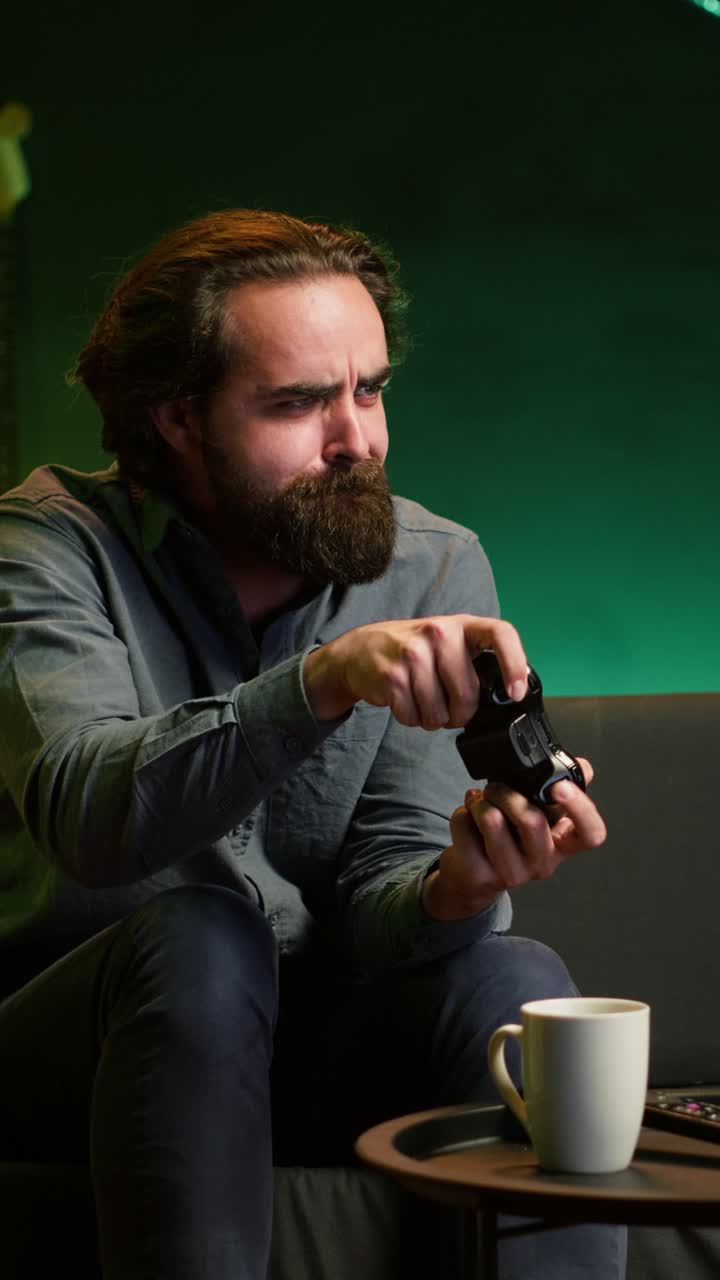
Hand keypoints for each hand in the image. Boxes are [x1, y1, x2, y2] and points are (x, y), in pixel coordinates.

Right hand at [303, 614, 526, 725]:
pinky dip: (411, 719)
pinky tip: (405, 702)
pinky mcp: (391, 676)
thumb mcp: (447, 643)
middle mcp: (438, 633)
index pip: (500, 634)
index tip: (515, 693)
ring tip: (422, 702)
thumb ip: (474, 662)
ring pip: (438, 713)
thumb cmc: (413, 650)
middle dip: (460, 715)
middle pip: (467, 694)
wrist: (360, 649)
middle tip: (450, 711)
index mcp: (461, 625)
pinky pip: (413, 717)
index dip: (514, 664)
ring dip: (432, 719)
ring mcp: (413, 654)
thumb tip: (506, 696)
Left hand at [422, 759, 605, 920]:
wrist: (474, 877)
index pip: (592, 834)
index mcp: (564, 843)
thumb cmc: (510, 838)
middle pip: (531, 820)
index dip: (580, 808)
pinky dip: (461, 813)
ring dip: (480, 801)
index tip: (559, 786)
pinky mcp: (480, 875)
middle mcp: (544, 862)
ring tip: (480, 803)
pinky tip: (468, 819)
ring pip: (492, 820)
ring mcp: (513, 873)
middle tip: (495, 788)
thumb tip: (584, 766)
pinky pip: (464, 826)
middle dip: (506, 792)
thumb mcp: (540, 814)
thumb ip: (560, 789)